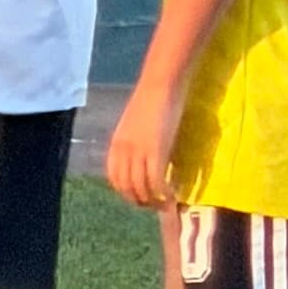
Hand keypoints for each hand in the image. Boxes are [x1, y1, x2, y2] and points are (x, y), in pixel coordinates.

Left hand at [106, 80, 182, 209]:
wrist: (161, 83)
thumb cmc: (153, 97)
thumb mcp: (137, 124)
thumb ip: (137, 142)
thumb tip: (147, 158)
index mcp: (116, 144)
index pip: (114, 178)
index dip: (126, 192)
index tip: (140, 196)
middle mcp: (123, 151)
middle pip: (126, 187)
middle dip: (140, 201)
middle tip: (155, 205)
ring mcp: (139, 152)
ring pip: (141, 188)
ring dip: (153, 201)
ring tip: (165, 204)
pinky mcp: (156, 151)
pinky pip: (156, 182)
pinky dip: (164, 194)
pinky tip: (173, 196)